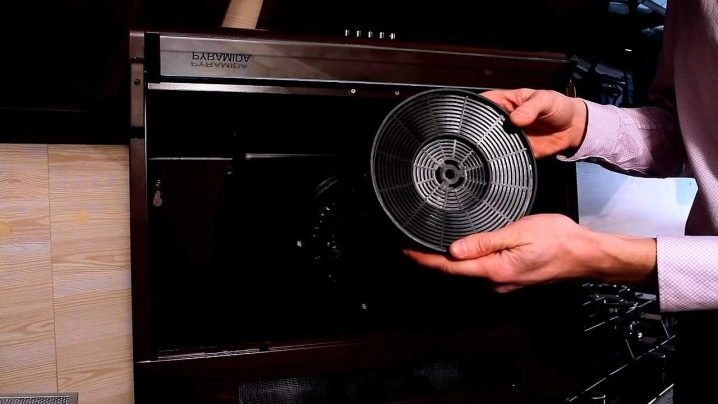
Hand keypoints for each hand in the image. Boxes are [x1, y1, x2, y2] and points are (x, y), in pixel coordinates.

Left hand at [405, 214, 656, 292]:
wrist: (586, 255)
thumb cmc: (559, 240)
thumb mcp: (518, 232)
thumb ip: (484, 242)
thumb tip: (454, 250)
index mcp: (494, 270)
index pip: (450, 266)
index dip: (426, 259)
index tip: (406, 250)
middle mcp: (497, 281)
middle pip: (457, 270)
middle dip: (434, 258)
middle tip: (413, 243)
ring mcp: (505, 281)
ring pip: (470, 269)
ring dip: (451, 258)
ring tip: (433, 242)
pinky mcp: (512, 277)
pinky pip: (483, 268)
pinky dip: (469, 258)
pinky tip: (465, 248)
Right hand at [481, 88, 587, 157]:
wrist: (573, 128)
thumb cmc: (558, 107)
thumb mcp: (545, 100)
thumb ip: (530, 108)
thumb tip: (515, 119)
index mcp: (505, 101)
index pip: (484, 103)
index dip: (476, 107)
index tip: (473, 114)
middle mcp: (503, 119)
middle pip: (484, 124)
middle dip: (481, 129)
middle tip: (487, 132)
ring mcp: (508, 135)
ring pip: (491, 141)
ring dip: (491, 144)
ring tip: (497, 143)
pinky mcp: (515, 149)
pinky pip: (505, 154)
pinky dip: (503, 156)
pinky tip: (505, 154)